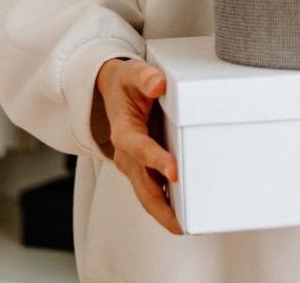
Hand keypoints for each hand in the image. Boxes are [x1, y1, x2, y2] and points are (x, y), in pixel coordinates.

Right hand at [95, 58, 181, 233]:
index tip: (174, 172)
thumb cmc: (126, 83)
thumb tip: (158, 84)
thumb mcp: (133, 73)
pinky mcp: (142, 168)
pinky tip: (185, 215)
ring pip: (147, 195)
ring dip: (165, 213)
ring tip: (188, 228)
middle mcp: (126, 154)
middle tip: (184, 223)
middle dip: (162, 207)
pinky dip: (167, 205)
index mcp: (125, 131)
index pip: (140, 149)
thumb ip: (145, 77)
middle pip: (143, 186)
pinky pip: (153, 191)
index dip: (156, 160)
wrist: (111, 90)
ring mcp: (133, 164)